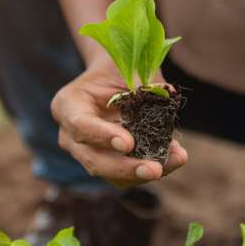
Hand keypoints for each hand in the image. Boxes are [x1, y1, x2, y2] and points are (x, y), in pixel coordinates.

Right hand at [50, 62, 187, 188]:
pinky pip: (126, 176)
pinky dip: (152, 169)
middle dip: (125, 167)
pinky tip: (175, 157)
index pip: (80, 125)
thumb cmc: (118, 69)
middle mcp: (70, 135)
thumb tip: (167, 95)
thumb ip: (143, 84)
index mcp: (68, 105)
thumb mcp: (127, 68)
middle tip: (154, 169)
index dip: (104, 137)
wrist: (113, 78)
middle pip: (93, 160)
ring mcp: (86, 153)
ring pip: (111, 175)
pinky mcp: (107, 164)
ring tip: (176, 159)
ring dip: (144, 172)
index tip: (129, 144)